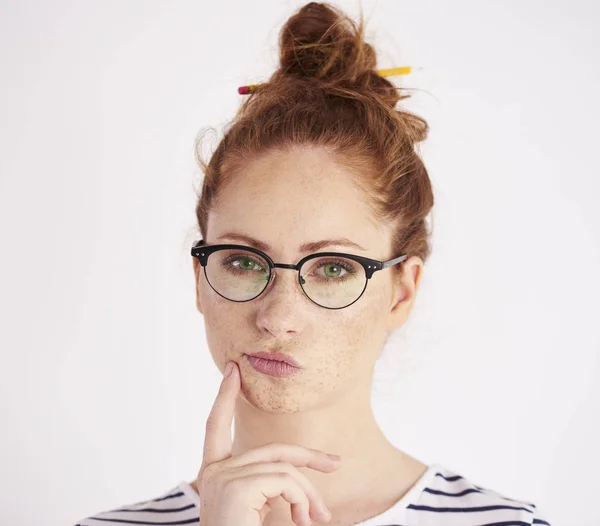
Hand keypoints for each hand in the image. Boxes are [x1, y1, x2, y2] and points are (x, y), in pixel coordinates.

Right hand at [195, 360, 341, 525]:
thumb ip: (271, 486)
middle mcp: (213, 473)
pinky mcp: (234, 485)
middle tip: (337, 463)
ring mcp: (221, 477)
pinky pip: (284, 480)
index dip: (224, 398)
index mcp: (215, 476)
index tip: (233, 371)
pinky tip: (302, 522)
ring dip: (308, 496)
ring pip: (284, 468)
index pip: (215, 427)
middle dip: (308, 456)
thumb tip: (302, 476)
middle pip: (272, 450)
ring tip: (316, 521)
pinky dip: (302, 500)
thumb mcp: (261, 510)